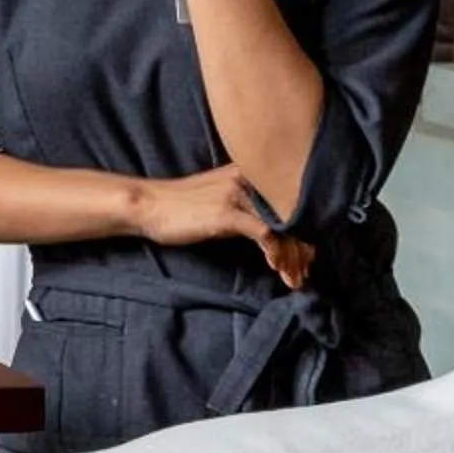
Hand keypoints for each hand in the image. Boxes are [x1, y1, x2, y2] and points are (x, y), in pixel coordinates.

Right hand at [131, 162, 311, 287]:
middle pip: (293, 215)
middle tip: (303, 274)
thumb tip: (278, 230)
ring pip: (283, 227)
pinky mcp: (227, 212)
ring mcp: (238, 194)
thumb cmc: (182, 206)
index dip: (305, 232)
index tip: (306, 257)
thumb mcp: (222, 199)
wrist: (148, 205)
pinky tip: (274, 268)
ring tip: (293, 279)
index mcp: (250, 173)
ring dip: (292, 258)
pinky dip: (274, 254)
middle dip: (302, 249)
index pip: (292, 202)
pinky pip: (265, 235)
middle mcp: (249, 178)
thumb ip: (248, 205)